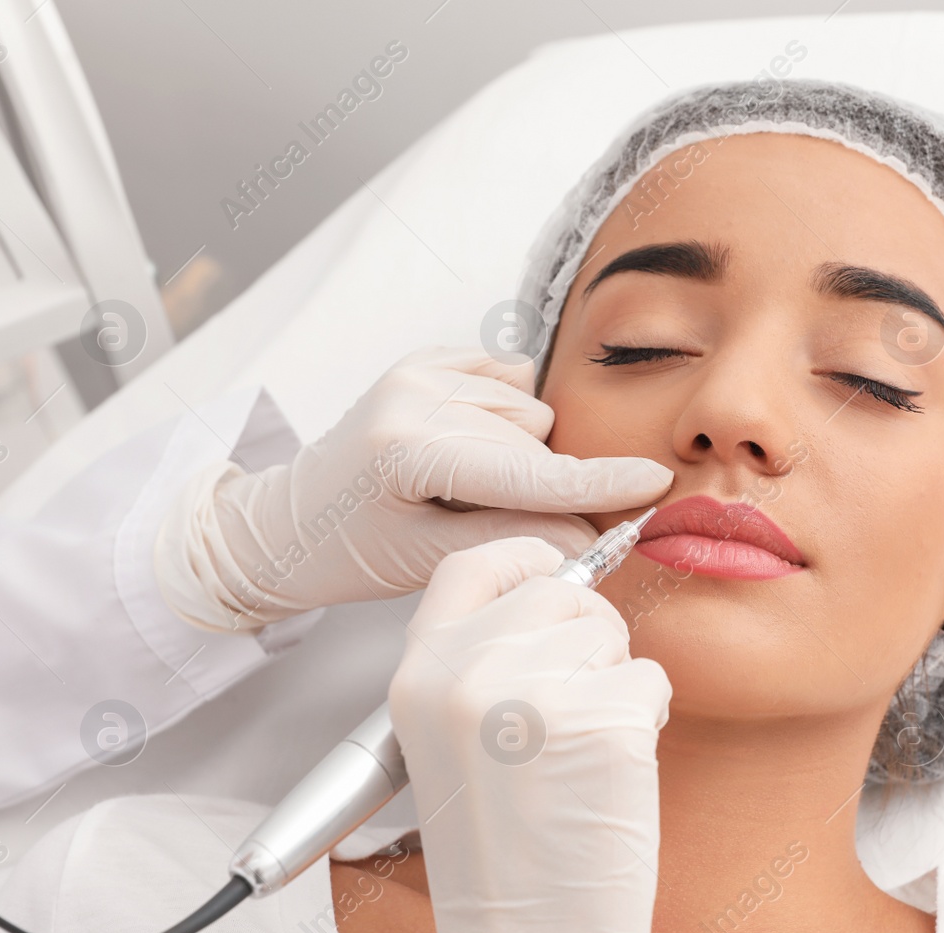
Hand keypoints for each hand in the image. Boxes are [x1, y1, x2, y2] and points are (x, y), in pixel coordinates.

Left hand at [155, 346, 672, 631]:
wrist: (289, 522)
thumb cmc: (351, 551)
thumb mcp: (431, 563)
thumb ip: (515, 540)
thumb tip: (590, 533)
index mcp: (407, 447)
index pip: (527, 470)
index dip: (597, 482)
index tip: (654, 482)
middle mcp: (415, 392)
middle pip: (535, 442)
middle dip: (543, 486)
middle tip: (497, 524)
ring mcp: (421, 367)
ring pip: (530, 412)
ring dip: (521, 454)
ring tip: (465, 489)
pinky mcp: (428, 358)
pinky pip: (511, 381)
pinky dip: (507, 418)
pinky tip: (471, 450)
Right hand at [390, 537, 669, 932]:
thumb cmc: (500, 850)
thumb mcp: (449, 738)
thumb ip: (481, 658)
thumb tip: (557, 586)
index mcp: (419, 674)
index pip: (473, 562)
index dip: (526, 559)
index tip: (556, 571)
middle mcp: (466, 671)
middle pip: (558, 593)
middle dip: (587, 638)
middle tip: (573, 713)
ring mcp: (534, 691)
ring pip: (612, 634)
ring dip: (615, 683)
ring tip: (581, 755)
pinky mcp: (604, 718)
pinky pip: (651, 679)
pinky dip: (648, 719)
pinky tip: (611, 773)